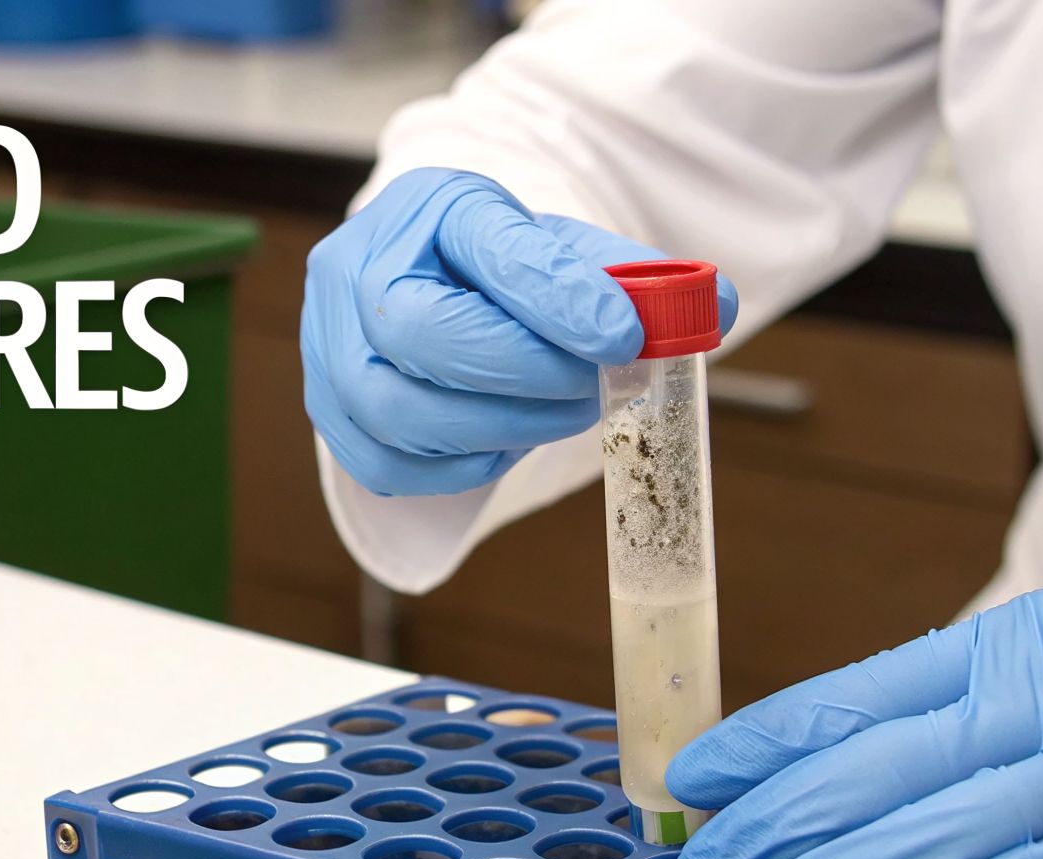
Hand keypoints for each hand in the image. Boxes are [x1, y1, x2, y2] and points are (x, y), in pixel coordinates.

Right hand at [301, 167, 737, 496]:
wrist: (420, 283)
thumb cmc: (494, 269)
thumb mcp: (561, 250)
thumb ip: (633, 279)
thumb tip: (715, 307)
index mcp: (427, 208)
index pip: (490, 248)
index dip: (560, 297)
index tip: (626, 335)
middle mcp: (356, 269)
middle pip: (422, 334)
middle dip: (523, 372)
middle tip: (592, 385)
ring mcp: (326, 345)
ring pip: (401, 410)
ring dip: (500, 426)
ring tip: (560, 412)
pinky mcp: (329, 414)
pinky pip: (389, 466)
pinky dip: (459, 464)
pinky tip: (502, 440)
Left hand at [666, 584, 1042, 858]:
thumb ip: (959, 732)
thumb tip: (831, 786)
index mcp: (1014, 647)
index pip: (865, 691)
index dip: (774, 737)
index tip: (697, 775)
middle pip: (900, 754)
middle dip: (790, 811)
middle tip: (711, 857)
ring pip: (978, 808)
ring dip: (873, 858)